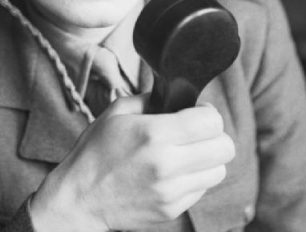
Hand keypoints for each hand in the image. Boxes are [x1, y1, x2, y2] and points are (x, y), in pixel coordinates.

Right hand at [29, 96, 234, 231]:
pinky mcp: (172, 210)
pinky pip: (202, 189)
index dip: (208, 112)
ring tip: (186, 152)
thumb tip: (178, 94)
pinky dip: (195, 178)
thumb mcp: (118, 112)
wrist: (80, 197)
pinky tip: (174, 171)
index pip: (211, 122)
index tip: (196, 111)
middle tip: (196, 131)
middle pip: (225, 147)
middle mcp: (167, 164)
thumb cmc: (96, 150)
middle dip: (214, 135)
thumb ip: (152, 99)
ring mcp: (171, 191)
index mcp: (154, 133)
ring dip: (208, 158)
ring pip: (219, 171)